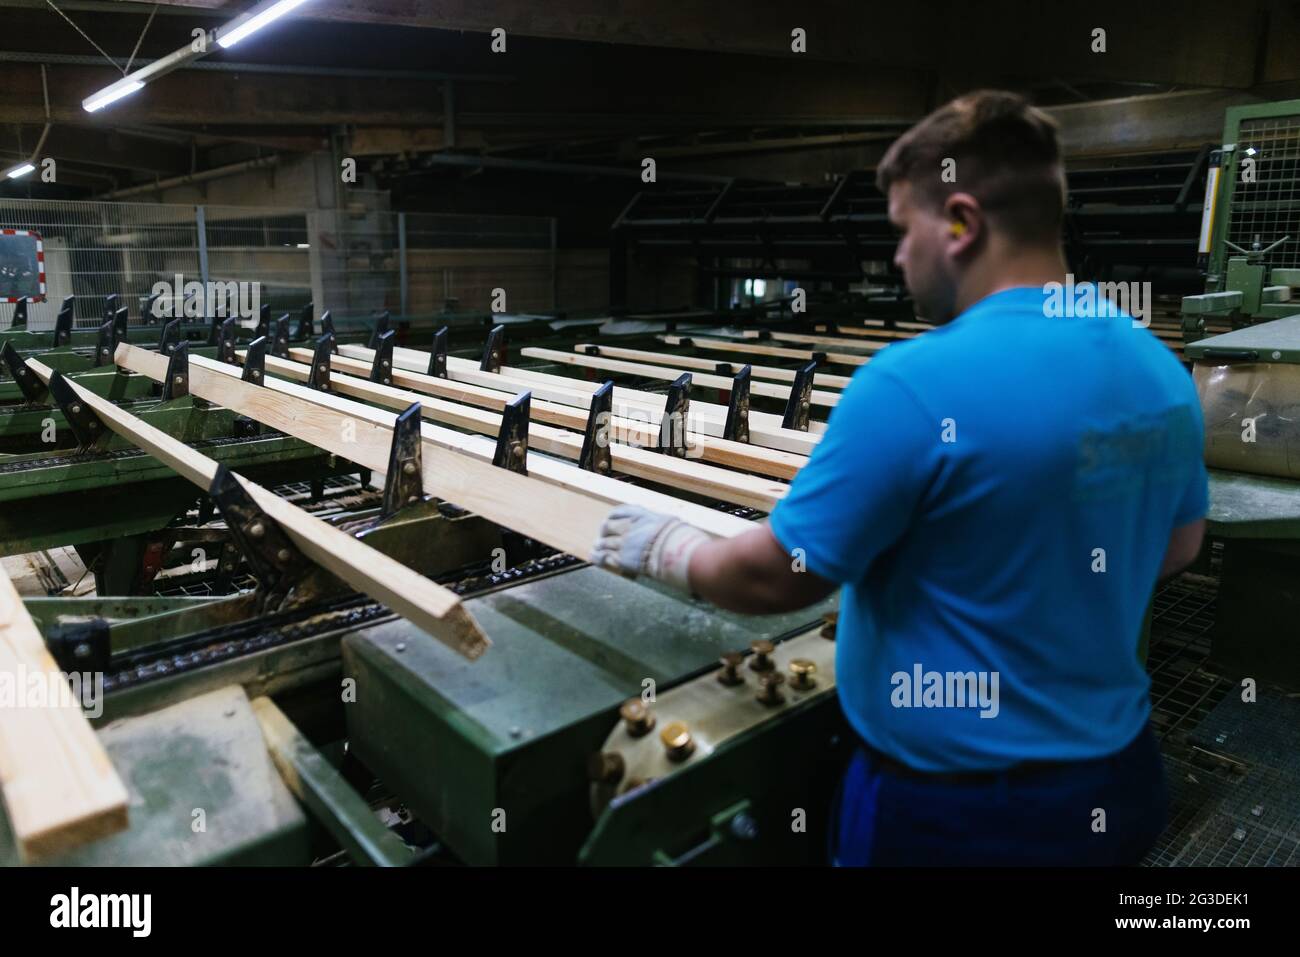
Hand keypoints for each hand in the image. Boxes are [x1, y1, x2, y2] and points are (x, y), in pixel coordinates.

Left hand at [590, 504, 709, 591]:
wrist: (672, 550)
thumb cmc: (675, 535)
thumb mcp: (666, 520)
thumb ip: (657, 522)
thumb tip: (661, 524)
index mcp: (638, 515)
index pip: (619, 512)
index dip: (612, 517)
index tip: (609, 521)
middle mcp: (627, 527)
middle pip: (607, 527)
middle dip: (604, 531)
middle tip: (601, 536)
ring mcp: (622, 543)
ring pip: (604, 543)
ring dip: (600, 546)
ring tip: (597, 548)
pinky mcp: (621, 559)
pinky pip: (604, 557)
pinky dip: (599, 558)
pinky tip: (596, 558)